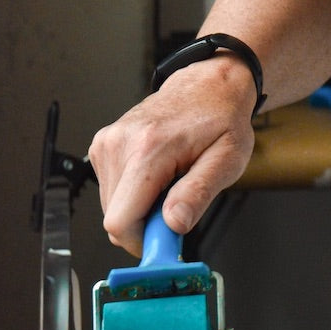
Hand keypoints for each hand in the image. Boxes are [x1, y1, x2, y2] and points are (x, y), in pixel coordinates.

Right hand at [88, 58, 256, 253]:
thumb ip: (198, 193)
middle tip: (177, 205)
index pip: (120, 221)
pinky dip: (134, 194)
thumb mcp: (227, 160)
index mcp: (148, 149)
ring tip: (170, 184)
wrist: (208, 87)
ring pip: (112, 208)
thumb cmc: (221, 120)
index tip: (168, 240)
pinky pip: (111, 191)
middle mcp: (120, 144)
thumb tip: (174, 224)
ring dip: (141, 208)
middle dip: (146, 224)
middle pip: (115, 218)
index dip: (143, 241)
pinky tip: (157, 175)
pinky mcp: (103, 146)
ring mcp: (107, 143)